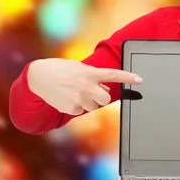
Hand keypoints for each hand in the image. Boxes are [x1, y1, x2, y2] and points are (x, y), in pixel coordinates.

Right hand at [27, 58, 141, 114]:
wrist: (39, 77)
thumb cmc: (61, 70)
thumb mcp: (80, 68)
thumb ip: (94, 77)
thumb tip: (106, 87)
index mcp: (90, 73)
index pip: (114, 75)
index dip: (128, 77)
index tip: (140, 79)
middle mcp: (87, 86)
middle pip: (106, 98)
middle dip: (102, 97)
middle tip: (93, 92)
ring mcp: (79, 98)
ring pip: (93, 106)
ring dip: (88, 101)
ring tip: (76, 92)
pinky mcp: (70, 108)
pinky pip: (81, 111)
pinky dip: (76, 106)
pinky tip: (67, 98)